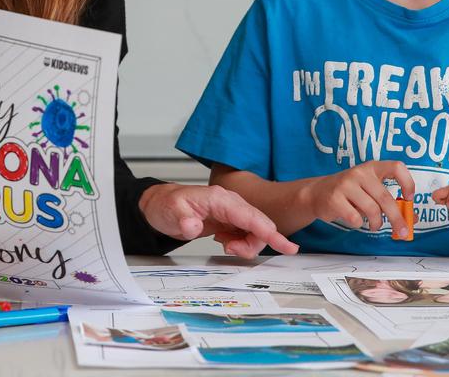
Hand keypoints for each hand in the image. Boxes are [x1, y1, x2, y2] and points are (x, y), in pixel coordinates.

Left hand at [138, 183, 298, 258]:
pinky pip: (246, 234)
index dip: (270, 233)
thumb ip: (183, 220)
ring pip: (254, 232)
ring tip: (225, 246)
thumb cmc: (166, 205)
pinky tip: (225, 242)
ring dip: (245, 245)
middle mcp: (230, 203)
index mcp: (220, 199)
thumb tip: (193, 227)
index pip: (251, 217)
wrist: (161, 205)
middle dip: (252, 243)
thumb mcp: (171, 213)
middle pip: (258, 226)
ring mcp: (231, 211)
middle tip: (230, 249)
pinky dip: (240, 243)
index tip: (287, 246)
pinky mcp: (230, 219)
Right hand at [300, 161, 414, 236]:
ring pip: (372, 210)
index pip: (396, 167)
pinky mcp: (335, 198)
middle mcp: (360, 172)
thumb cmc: (350, 193)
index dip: (407, 183)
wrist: (316, 193)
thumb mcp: (370, 191)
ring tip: (374, 225)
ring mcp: (346, 184)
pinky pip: (355, 218)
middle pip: (385, 198)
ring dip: (377, 223)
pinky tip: (354, 220)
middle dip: (397, 218)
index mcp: (372, 167)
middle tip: (402, 231)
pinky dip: (358, 224)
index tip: (409, 198)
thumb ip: (390, 201)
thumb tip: (413, 217)